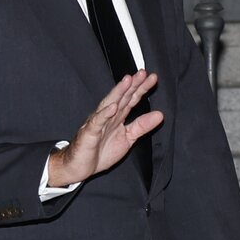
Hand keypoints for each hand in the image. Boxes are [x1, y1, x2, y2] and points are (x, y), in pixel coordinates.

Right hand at [47, 72, 163, 186]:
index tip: (152, 78)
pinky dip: (104, 114)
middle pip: (121, 97)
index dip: (141, 88)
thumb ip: (142, 126)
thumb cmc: (100, 152)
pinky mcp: (89, 133)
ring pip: (109, 104)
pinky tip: (112, 107)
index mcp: (117, 117)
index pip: (131, 99)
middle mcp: (108, 116)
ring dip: (118, 93)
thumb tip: (160, 115)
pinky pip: (97, 122)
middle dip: (132, 85)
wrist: (79, 167)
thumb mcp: (127, 139)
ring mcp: (98, 123)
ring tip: (127, 81)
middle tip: (142, 73)